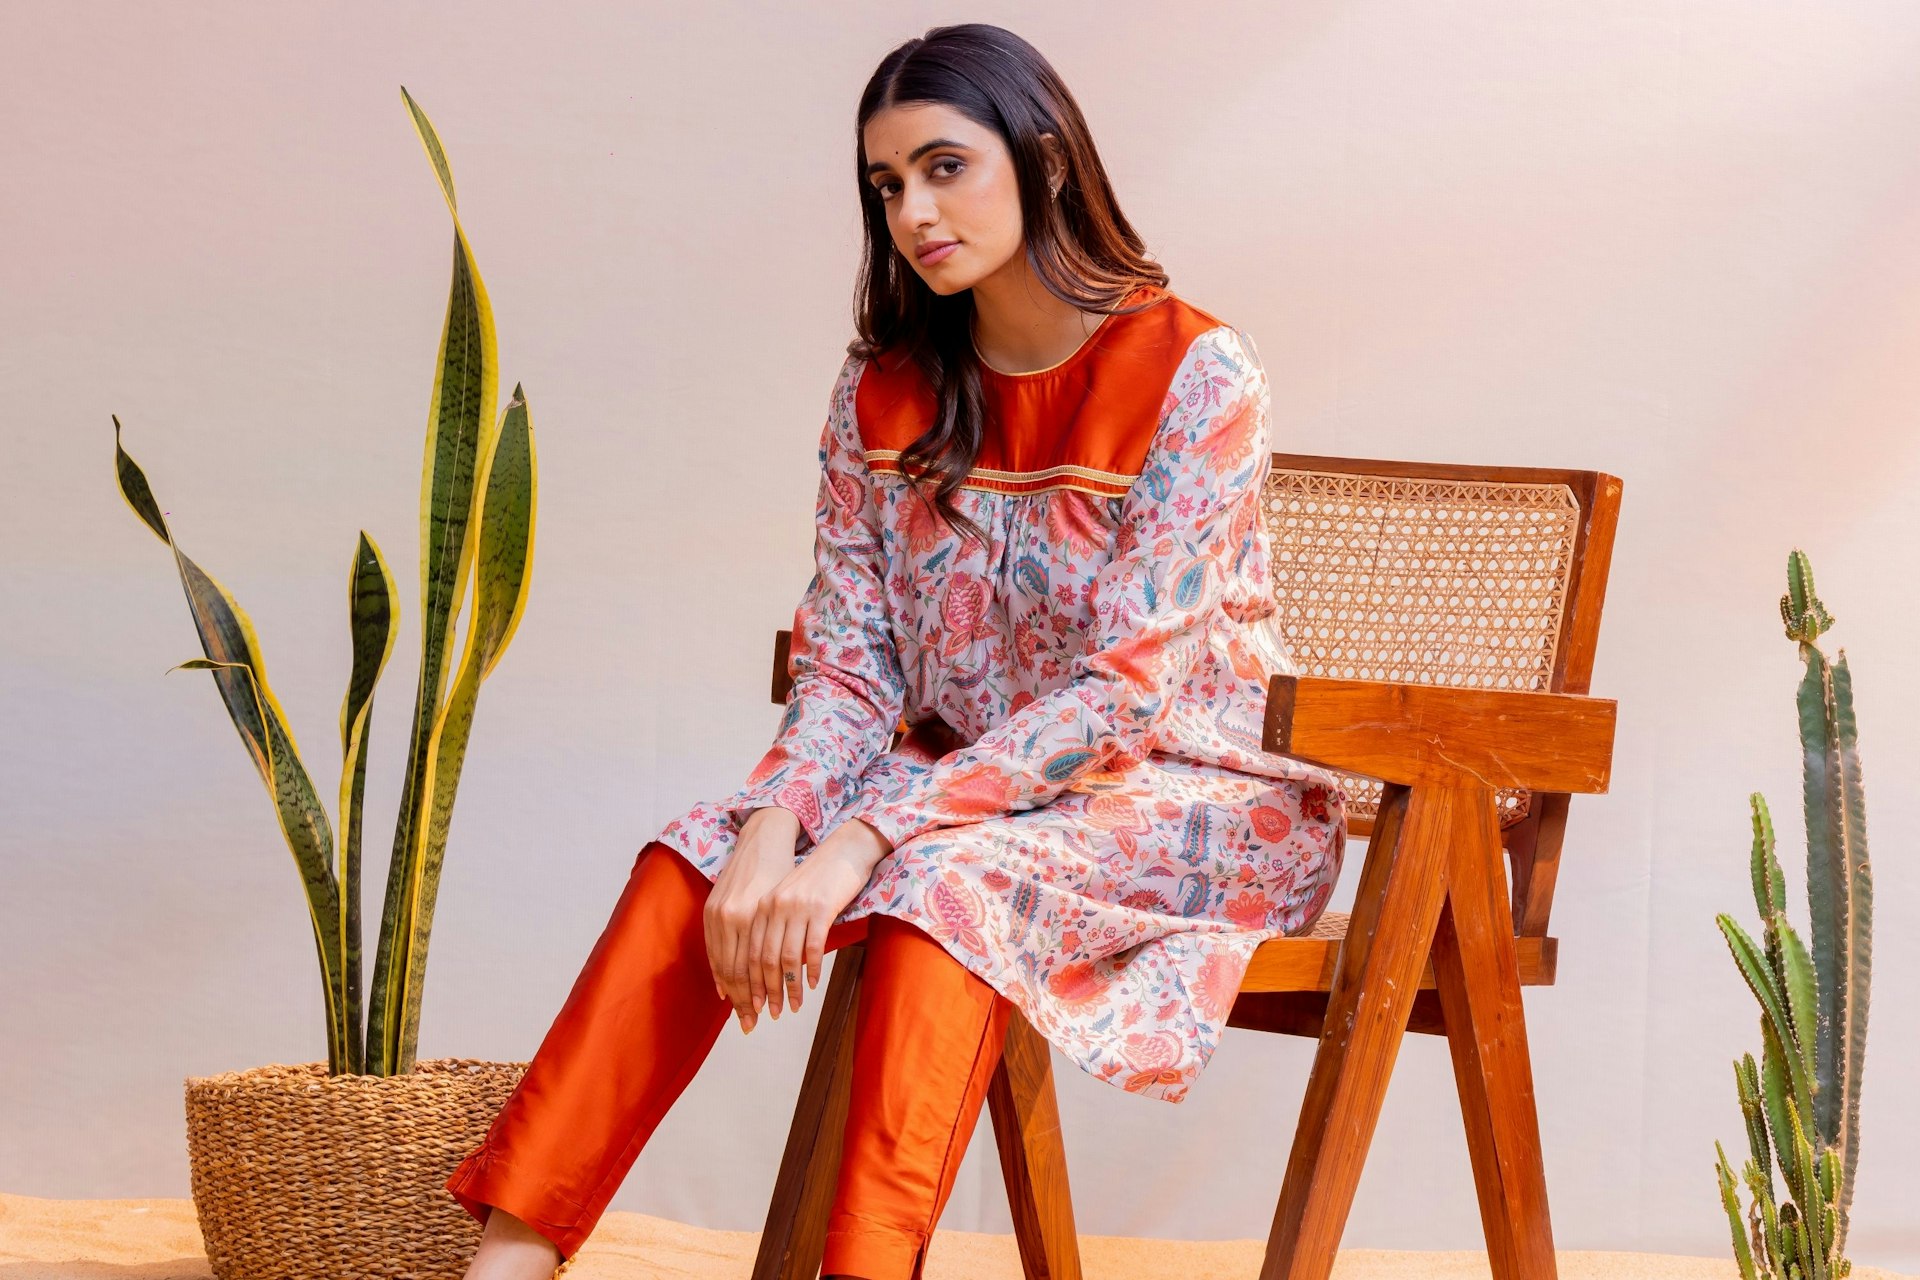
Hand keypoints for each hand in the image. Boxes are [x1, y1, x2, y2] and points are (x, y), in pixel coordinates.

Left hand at [744, 817, 892, 1030]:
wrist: (844, 853)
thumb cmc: (817, 881)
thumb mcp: (788, 901)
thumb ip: (776, 928)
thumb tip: (769, 968)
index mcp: (762, 907)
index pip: (749, 953)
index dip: (749, 982)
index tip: (752, 1004)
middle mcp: (774, 907)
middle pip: (765, 959)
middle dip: (767, 991)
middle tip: (772, 1013)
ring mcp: (797, 907)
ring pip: (788, 958)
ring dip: (791, 987)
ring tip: (795, 1005)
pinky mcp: (820, 908)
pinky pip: (813, 947)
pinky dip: (813, 969)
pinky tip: (814, 983)